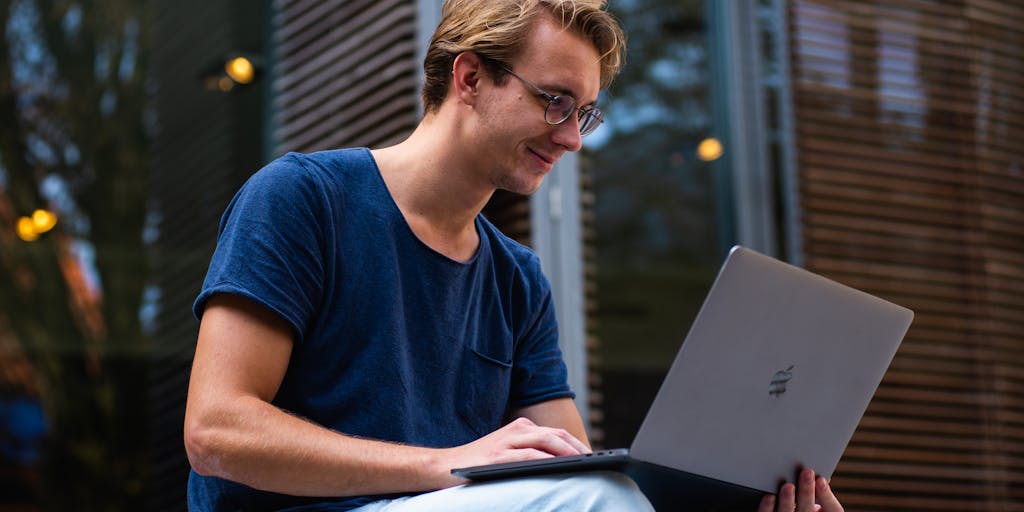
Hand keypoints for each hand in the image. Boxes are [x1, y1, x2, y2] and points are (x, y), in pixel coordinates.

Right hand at [441, 417, 589, 483]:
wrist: (443, 466)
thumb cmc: (479, 463)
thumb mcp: (507, 452)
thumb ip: (530, 452)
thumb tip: (561, 464)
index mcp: (520, 428)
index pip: (556, 433)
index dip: (576, 443)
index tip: (592, 456)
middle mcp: (516, 430)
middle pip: (555, 434)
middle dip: (577, 447)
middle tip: (594, 460)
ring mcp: (506, 442)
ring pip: (545, 441)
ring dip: (566, 451)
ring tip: (582, 462)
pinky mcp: (498, 456)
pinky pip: (528, 455)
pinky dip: (545, 459)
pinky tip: (557, 465)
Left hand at [758, 468, 842, 511]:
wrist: (787, 510)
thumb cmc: (804, 506)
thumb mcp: (820, 502)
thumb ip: (821, 492)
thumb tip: (820, 475)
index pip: (831, 510)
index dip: (826, 496)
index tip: (821, 479)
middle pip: (807, 510)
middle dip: (807, 491)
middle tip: (807, 472)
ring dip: (788, 501)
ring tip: (788, 486)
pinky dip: (768, 507)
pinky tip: (769, 496)